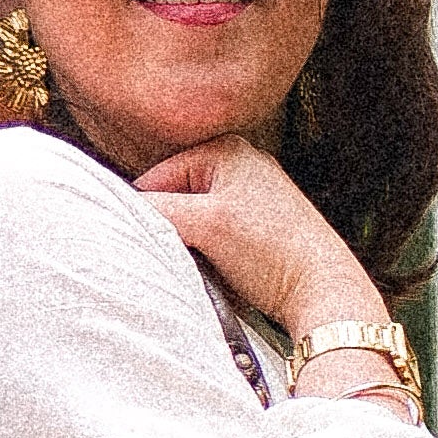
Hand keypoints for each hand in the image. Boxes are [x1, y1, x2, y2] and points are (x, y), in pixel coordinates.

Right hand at [133, 139, 381, 352]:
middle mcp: (241, 163)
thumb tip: (115, 208)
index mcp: (225, 148)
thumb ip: (154, 210)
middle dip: (171, 229)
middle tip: (182, 255)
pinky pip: (215, 237)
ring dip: (190, 245)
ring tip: (207, 264)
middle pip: (175, 199)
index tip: (145, 242)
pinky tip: (223, 271)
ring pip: (194, 222)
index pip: (156, 178)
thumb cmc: (269, 250)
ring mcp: (253, 195)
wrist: (323, 290)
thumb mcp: (203, 224)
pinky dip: (210, 254)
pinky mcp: (261, 226)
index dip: (145, 213)